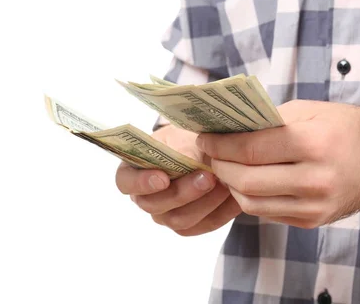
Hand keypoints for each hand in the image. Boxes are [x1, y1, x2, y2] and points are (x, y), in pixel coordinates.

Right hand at [115, 125, 241, 235]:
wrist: (216, 149)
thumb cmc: (193, 137)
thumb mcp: (186, 134)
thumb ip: (183, 148)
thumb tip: (189, 158)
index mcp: (135, 169)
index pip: (125, 182)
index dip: (140, 183)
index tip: (162, 178)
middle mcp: (146, 197)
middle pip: (154, 205)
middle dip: (183, 192)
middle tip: (207, 176)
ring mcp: (167, 214)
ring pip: (180, 219)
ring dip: (204, 202)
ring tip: (225, 184)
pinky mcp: (192, 224)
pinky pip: (205, 224)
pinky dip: (221, 211)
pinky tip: (234, 195)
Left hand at [196, 100, 359, 228]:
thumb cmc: (350, 129)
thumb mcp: (313, 110)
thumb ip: (272, 119)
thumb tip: (231, 127)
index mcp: (314, 144)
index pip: (251, 149)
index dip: (220, 144)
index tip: (205, 138)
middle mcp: (315, 179)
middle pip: (246, 180)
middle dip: (220, 166)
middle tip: (210, 153)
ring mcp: (314, 206)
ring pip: (252, 203)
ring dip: (231, 185)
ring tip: (226, 167)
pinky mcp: (313, 221)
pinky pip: (268, 212)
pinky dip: (251, 197)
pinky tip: (248, 180)